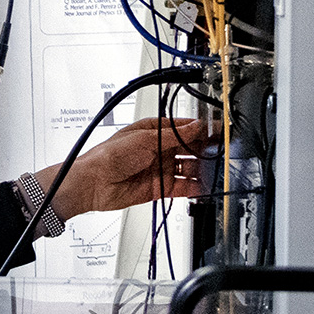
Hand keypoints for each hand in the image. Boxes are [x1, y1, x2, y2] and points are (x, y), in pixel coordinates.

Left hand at [38, 118, 211, 221]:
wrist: (94, 183)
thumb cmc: (109, 155)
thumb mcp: (144, 139)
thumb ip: (173, 135)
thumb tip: (195, 126)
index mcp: (153, 131)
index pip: (183, 128)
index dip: (199, 130)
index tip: (216, 130)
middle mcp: (158, 149)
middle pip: (189, 148)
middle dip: (204, 149)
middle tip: (219, 151)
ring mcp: (160, 168)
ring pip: (188, 168)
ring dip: (201, 169)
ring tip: (213, 169)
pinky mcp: (160, 188)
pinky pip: (182, 187)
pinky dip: (194, 187)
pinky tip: (203, 185)